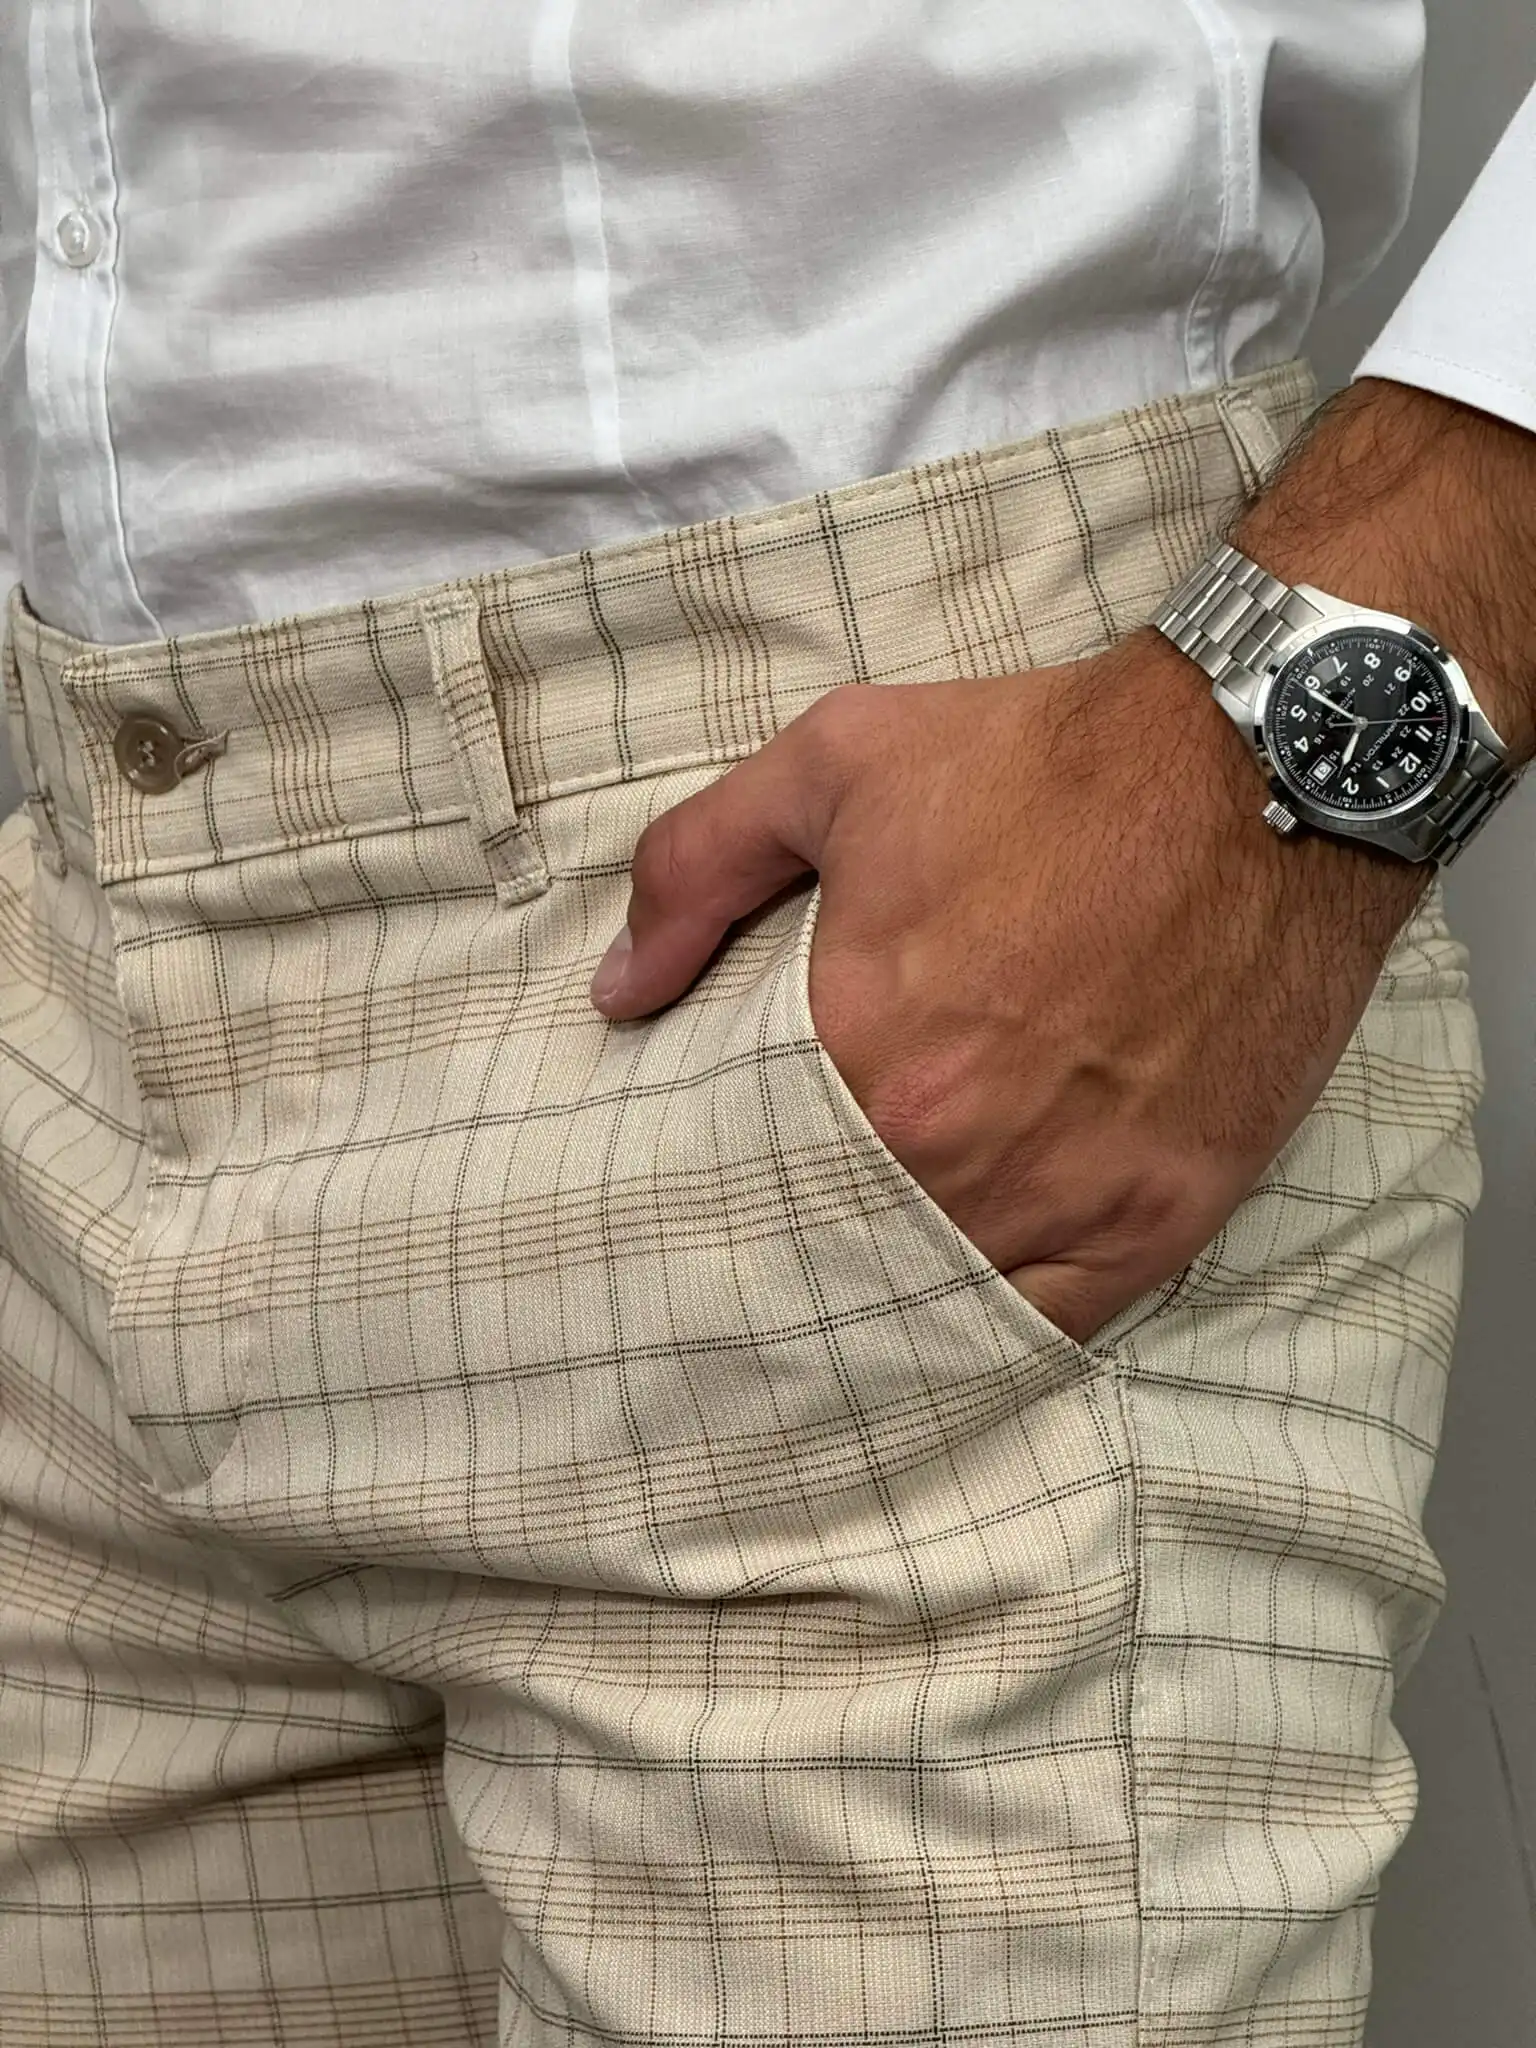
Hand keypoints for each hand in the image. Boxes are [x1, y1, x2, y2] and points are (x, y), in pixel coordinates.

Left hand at [590, 627, 1422, 1340]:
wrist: (1256, 764)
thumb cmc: (1046, 761)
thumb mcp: (833, 764)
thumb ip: (697, 869)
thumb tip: (619, 990)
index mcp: (866, 1053)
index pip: (751, 1176)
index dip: (726, 1193)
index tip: (705, 1208)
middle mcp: (960, 1149)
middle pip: (843, 1250)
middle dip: (804, 1253)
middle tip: (766, 1269)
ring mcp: (1072, 1194)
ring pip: (944, 1297)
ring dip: (898, 1294)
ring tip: (854, 1293)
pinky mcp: (1165, 1211)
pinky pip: (1058, 1318)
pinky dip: (1003, 1316)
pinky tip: (962, 1302)